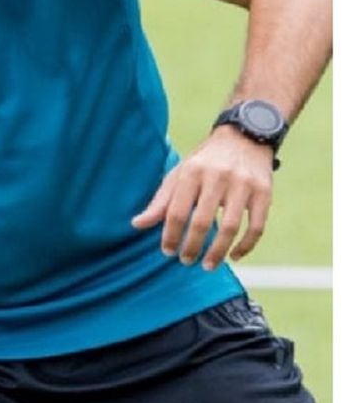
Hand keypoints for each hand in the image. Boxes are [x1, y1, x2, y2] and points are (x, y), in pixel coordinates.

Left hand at [131, 127, 274, 269]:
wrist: (244, 137)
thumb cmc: (205, 161)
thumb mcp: (180, 174)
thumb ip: (161, 201)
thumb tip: (137, 225)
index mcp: (192, 172)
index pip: (177, 211)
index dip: (171, 235)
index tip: (167, 251)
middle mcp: (217, 177)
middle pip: (201, 221)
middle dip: (192, 246)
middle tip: (186, 261)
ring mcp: (243, 185)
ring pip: (230, 227)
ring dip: (217, 251)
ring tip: (208, 265)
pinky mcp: (264, 193)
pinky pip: (256, 227)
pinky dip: (246, 246)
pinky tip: (234, 256)